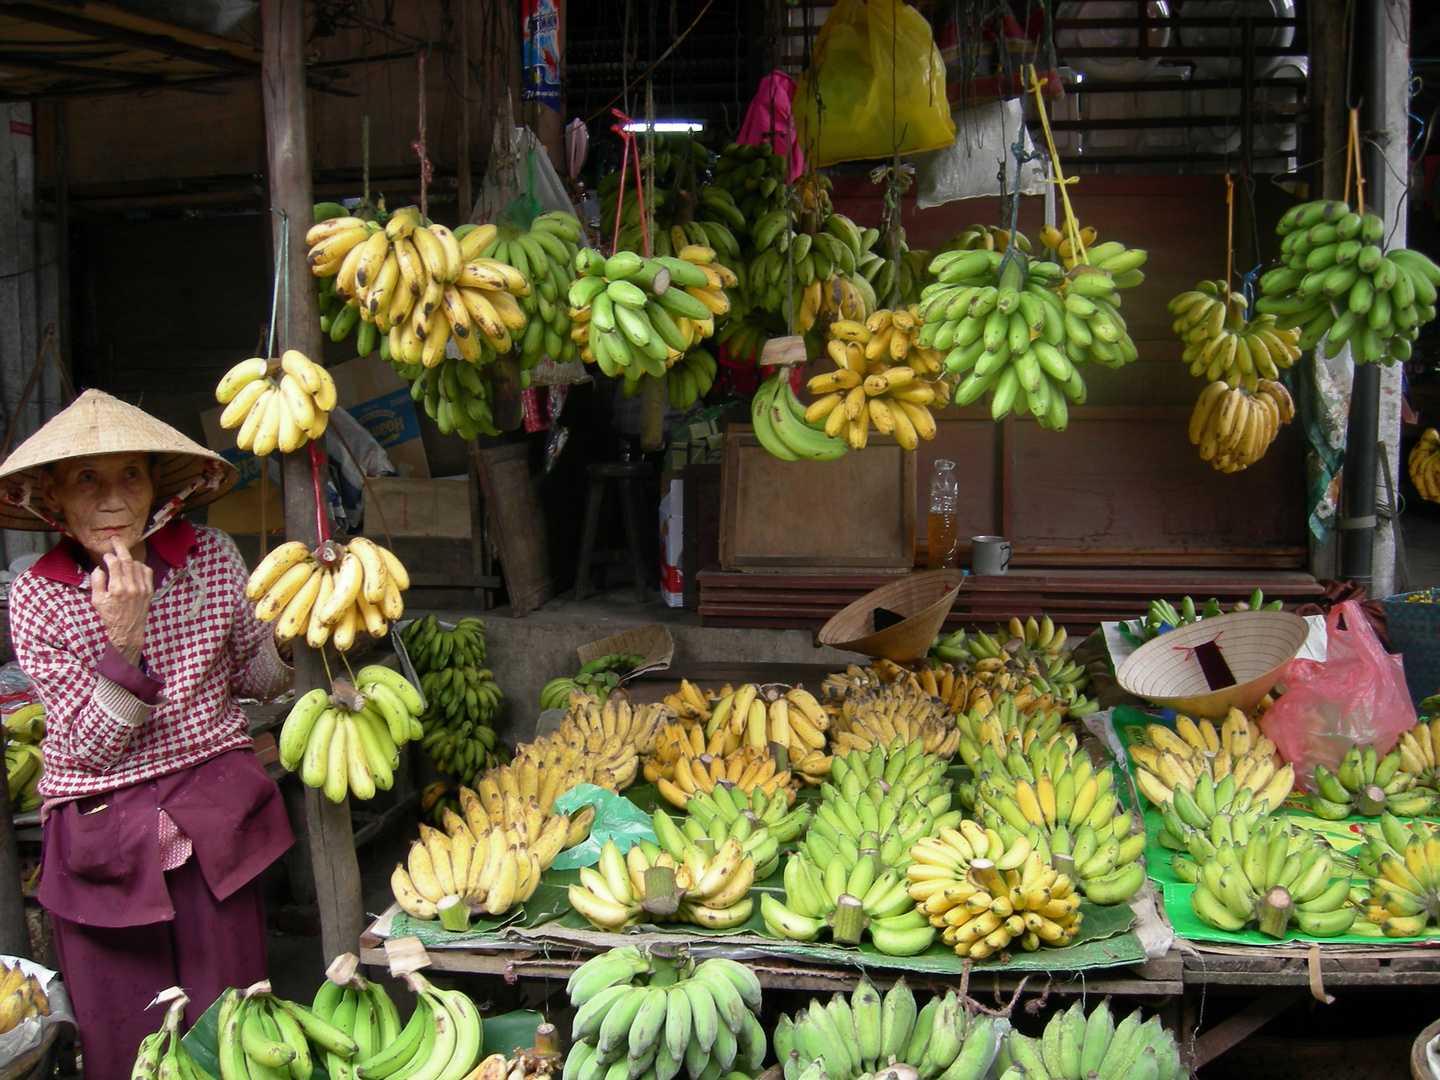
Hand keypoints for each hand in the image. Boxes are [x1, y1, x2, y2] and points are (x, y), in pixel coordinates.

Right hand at [91, 536, 152, 664]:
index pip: (114, 563)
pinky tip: (133, 568)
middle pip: (127, 560)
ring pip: (137, 564)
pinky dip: (140, 566)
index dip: (109, 556)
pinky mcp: (149, 591)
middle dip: (120, 547)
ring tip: (123, 559)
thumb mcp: (96, 600)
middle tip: (115, 539)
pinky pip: (147, 572)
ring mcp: (142, 588)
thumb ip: (97, 582)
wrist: (127, 630)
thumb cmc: (110, 616)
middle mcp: (132, 587)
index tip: (105, 555)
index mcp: (117, 589)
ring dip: (129, 559)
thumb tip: (100, 568)